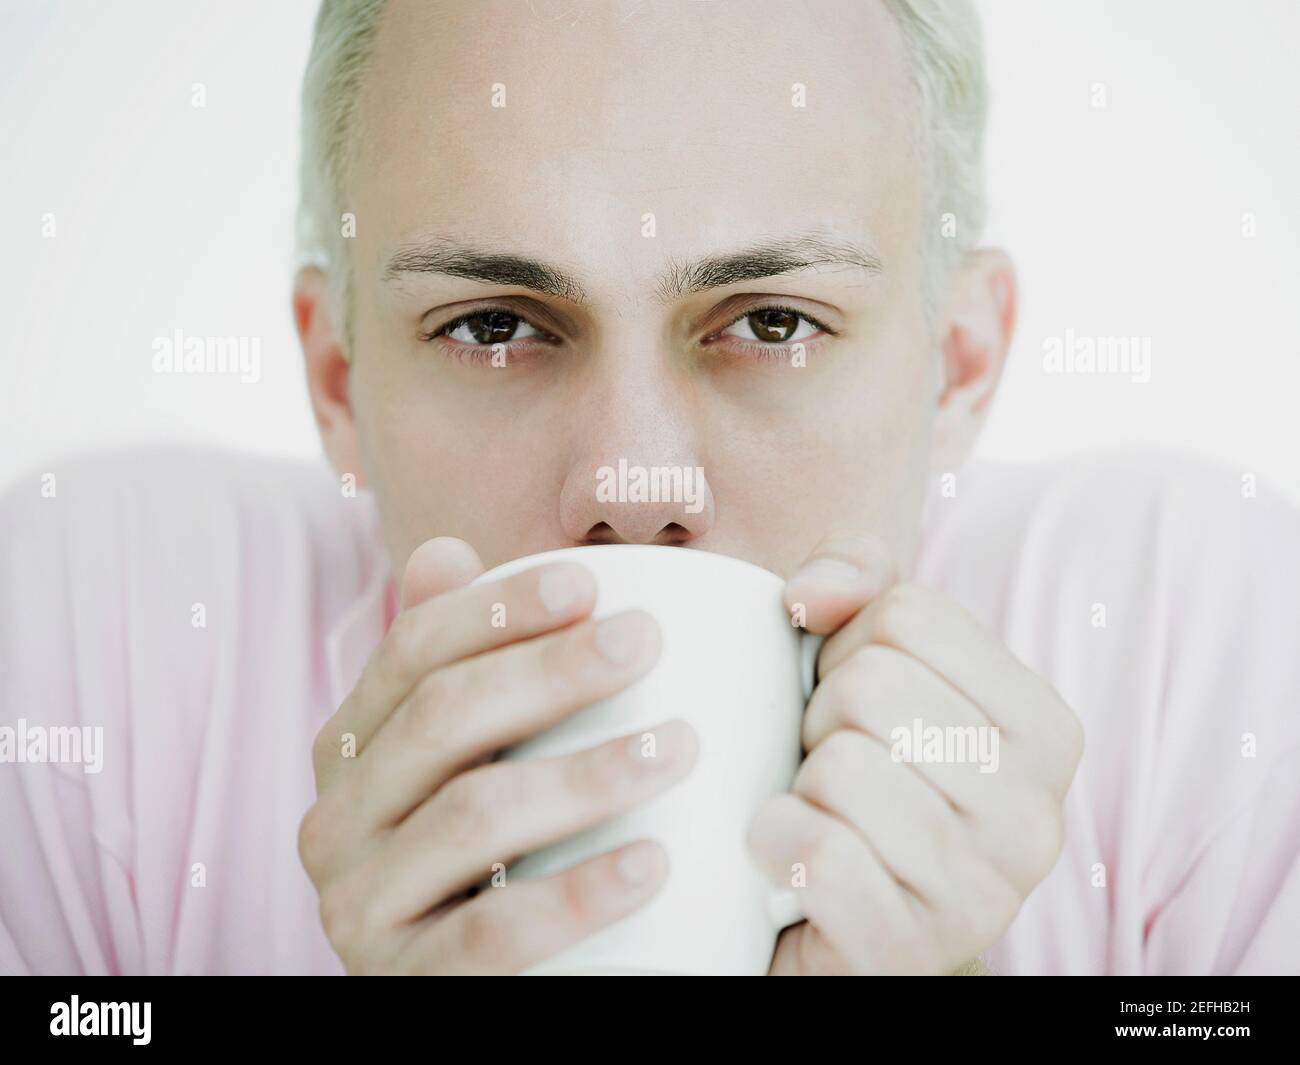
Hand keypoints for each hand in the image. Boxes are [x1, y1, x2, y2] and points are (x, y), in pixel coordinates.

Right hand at [298, 537, 697, 973]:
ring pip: (470, 816)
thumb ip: (462, 662)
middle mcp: (337, 819)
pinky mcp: (408, 983)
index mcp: (349, 746)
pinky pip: (494, 933)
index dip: (494, 610)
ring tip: (678, 746)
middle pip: (441, 719)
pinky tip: (652, 863)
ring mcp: (362, 906)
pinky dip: (576, 894)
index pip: (410, 653)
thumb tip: (442, 549)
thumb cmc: (491, 849)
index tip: (588, 583)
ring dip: (584, 773)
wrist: (479, 984)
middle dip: (548, 670)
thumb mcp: (468, 755)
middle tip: (644, 641)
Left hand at [748, 532, 1083, 974]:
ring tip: (819, 812)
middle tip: (829, 768)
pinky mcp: (908, 952)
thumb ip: (857, 580)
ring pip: (841, 767)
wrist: (840, 927)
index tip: (854, 706)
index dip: (845, 647)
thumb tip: (809, 592)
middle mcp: (1037, 816)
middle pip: (871, 685)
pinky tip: (784, 856)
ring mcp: (982, 896)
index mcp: (1047, 730)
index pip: (909, 614)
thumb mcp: (872, 662)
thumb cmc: (860, 780)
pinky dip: (774, 843)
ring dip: (797, 784)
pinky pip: (819, 853)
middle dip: (819, 718)